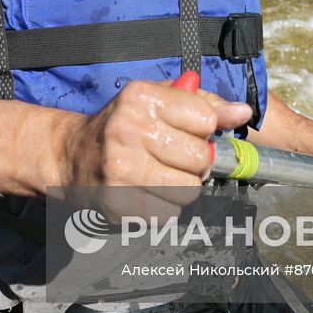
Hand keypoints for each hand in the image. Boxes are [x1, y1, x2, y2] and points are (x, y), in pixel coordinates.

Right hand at [57, 78, 252, 221]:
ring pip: (189, 191)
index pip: (206, 119)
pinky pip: (169, 214)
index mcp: (141, 98)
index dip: (202, 129)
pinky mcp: (117, 203)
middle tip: (173, 158)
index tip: (184, 131)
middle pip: (202, 158)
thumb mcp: (157, 100)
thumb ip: (203, 103)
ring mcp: (121, 169)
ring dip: (181, 188)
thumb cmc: (121, 125)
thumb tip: (243, 113)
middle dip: (195, 162)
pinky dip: (163, 207)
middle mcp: (128, 130)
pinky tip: (145, 193)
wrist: (70, 155)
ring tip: (159, 176)